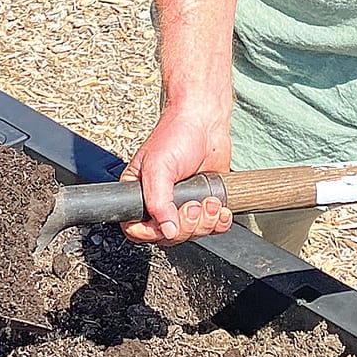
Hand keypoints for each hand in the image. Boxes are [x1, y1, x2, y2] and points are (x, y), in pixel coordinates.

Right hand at [120, 102, 233, 244]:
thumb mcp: (158, 167)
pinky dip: (219, 222)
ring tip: (209, 201)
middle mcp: (160, 201)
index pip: (137, 229)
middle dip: (187, 225)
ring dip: (205, 222)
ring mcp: (182, 204)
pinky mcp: (204, 204)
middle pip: (168, 236)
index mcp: (139, 193)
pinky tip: (219, 207)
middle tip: (194, 205)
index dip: (154, 232)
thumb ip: (158, 201)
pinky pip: (211, 228)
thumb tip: (166, 230)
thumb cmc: (175, 134)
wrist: (205, 121)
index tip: (168, 222)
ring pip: (192, 234)